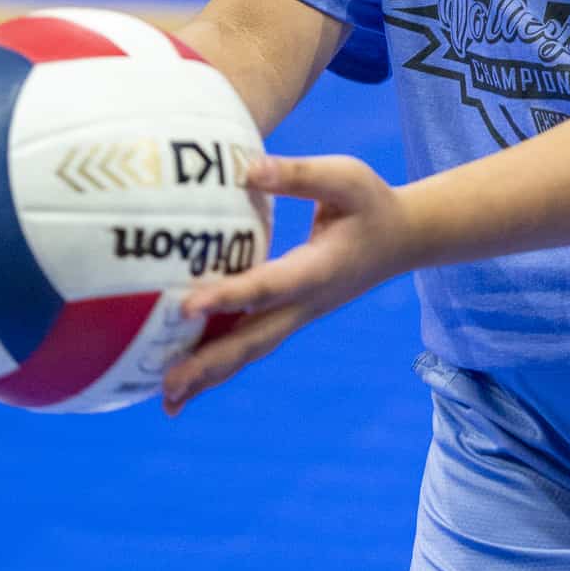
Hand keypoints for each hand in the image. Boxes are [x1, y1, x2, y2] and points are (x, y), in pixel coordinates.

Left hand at [161, 154, 411, 414]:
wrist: (402, 239)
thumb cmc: (371, 202)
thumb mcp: (345, 177)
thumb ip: (298, 174)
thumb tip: (246, 169)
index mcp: (319, 269)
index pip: (269, 287)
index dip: (229, 297)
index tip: (187, 306)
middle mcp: (307, 303)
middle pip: (255, 340)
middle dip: (210, 363)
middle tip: (167, 384)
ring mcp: (299, 315)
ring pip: (251, 351)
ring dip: (210, 375)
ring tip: (167, 401)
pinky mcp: (291, 316)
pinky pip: (252, 344)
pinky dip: (220, 367)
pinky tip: (187, 383)